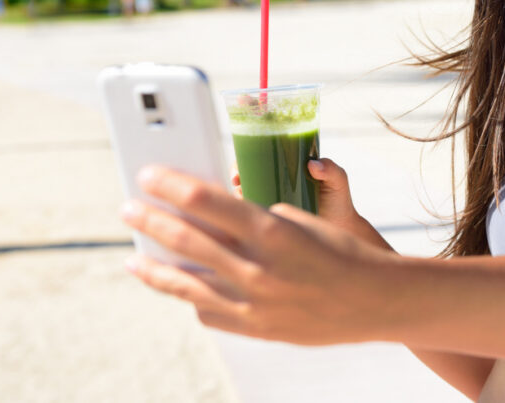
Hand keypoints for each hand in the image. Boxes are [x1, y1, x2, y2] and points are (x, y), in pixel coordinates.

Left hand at [120, 165, 389, 344]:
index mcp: (270, 231)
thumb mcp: (299, 220)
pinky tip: (180, 286)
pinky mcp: (256, 329)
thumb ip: (253, 219)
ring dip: (154, 268)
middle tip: (129, 209)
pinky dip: (191, 297)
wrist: (376, 301)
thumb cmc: (341, 251)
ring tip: (134, 258)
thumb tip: (212, 215)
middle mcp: (257, 269)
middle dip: (150, 221)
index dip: (168, 184)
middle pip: (186, 239)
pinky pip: (208, 313)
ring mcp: (254, 304)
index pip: (203, 200)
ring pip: (185, 284)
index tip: (147, 174)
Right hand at [232, 157, 378, 245]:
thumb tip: (313, 164)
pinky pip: (250, 219)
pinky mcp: (270, 223)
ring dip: (234, 199)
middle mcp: (272, 186)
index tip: (239, 169)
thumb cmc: (339, 201)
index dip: (242, 162)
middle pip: (244, 178)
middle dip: (234, 178)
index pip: (256, 160)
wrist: (342, 231)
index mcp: (284, 171)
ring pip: (243, 199)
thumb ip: (331, 170)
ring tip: (240, 200)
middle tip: (237, 183)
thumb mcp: (338, 182)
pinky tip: (240, 220)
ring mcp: (270, 204)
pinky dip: (241, 218)